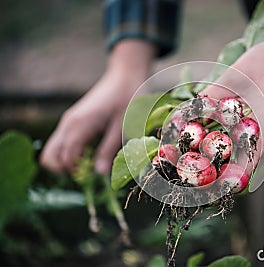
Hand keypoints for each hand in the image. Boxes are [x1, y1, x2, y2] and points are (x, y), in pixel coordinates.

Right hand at [40, 40, 154, 173]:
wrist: (124, 76)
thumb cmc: (127, 98)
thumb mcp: (122, 126)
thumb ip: (108, 150)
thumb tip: (99, 174)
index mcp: (80, 125)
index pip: (65, 158)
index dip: (77, 172)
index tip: (96, 175)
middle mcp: (69, 123)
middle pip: (49, 156)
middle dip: (65, 170)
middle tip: (89, 172)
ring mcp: (69, 121)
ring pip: (52, 150)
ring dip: (66, 162)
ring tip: (90, 163)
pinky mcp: (73, 120)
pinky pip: (62, 142)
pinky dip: (70, 153)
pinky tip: (90, 152)